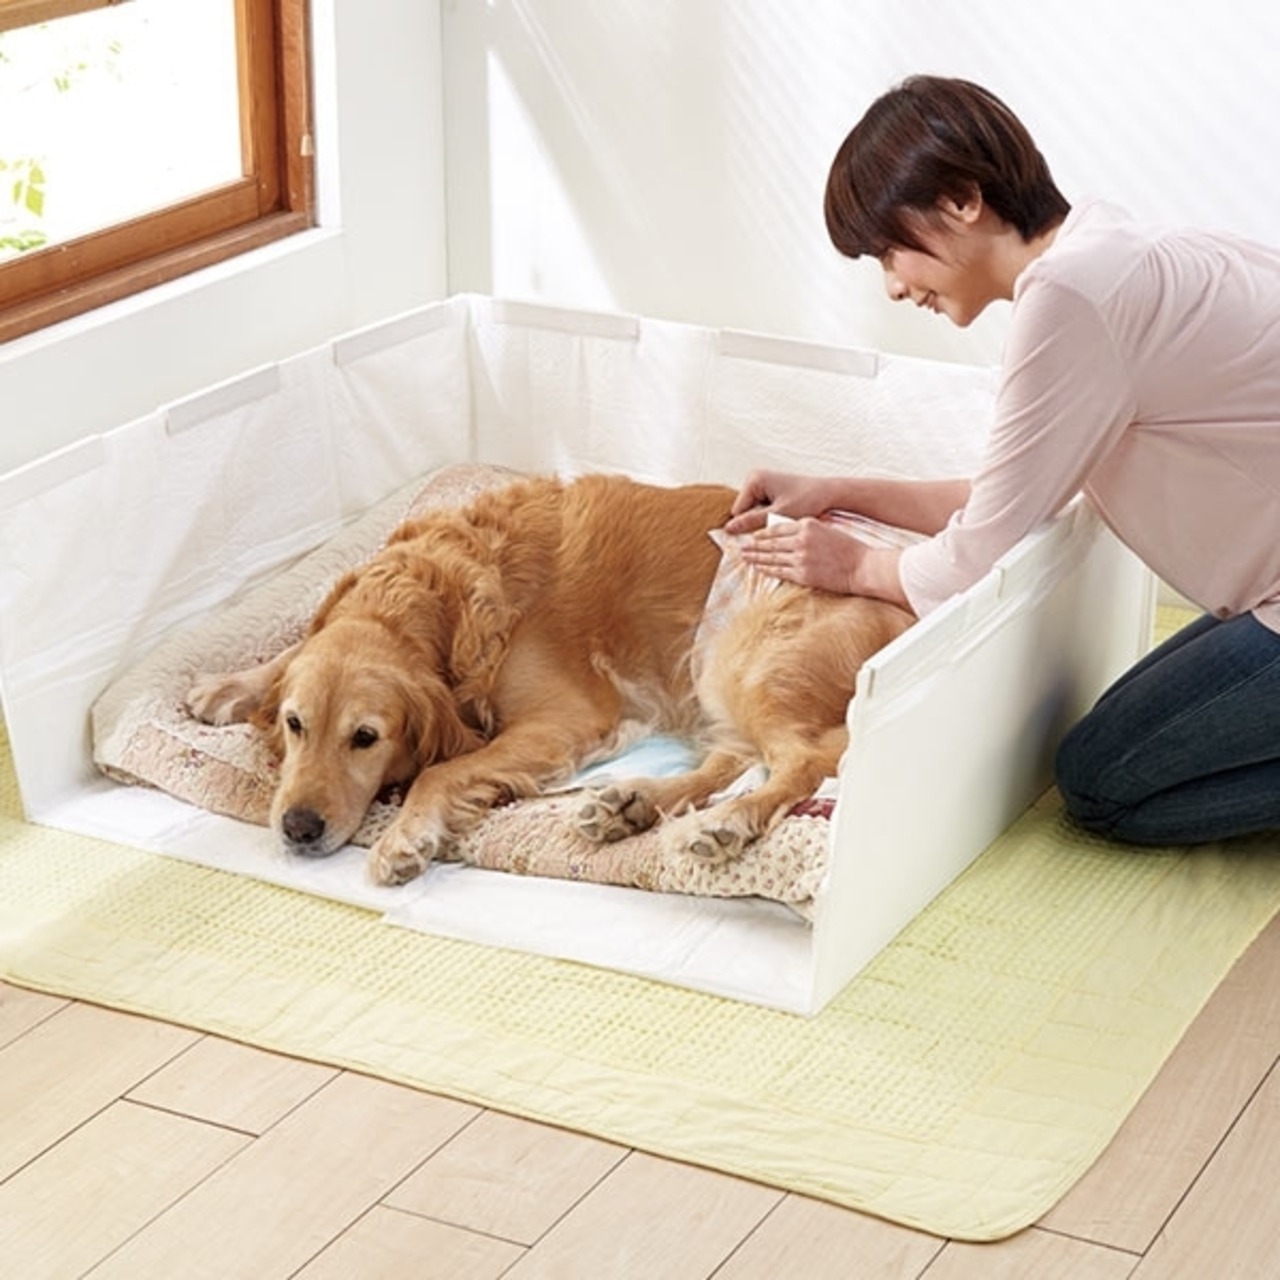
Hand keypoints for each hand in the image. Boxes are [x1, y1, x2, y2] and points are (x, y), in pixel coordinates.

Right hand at [725, 470, 831, 534]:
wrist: (827, 493)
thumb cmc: (807, 500)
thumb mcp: (778, 514)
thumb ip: (752, 521)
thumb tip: (728, 529)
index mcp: (754, 479)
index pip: (738, 511)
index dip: (751, 524)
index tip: (768, 527)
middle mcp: (754, 477)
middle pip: (744, 510)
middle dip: (759, 520)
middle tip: (779, 520)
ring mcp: (760, 482)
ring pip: (752, 511)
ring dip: (765, 518)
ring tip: (784, 516)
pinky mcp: (767, 488)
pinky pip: (760, 508)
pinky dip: (770, 514)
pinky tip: (784, 513)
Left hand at [738, 516, 864, 592]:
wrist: (862, 566)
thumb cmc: (848, 548)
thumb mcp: (826, 530)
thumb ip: (806, 530)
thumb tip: (786, 536)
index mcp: (808, 525)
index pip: (777, 528)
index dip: (763, 533)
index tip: (753, 536)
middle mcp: (802, 540)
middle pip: (771, 543)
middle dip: (754, 546)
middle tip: (741, 547)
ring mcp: (801, 558)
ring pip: (772, 557)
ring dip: (756, 558)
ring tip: (745, 557)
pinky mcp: (803, 574)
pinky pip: (780, 571)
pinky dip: (767, 569)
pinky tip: (758, 568)